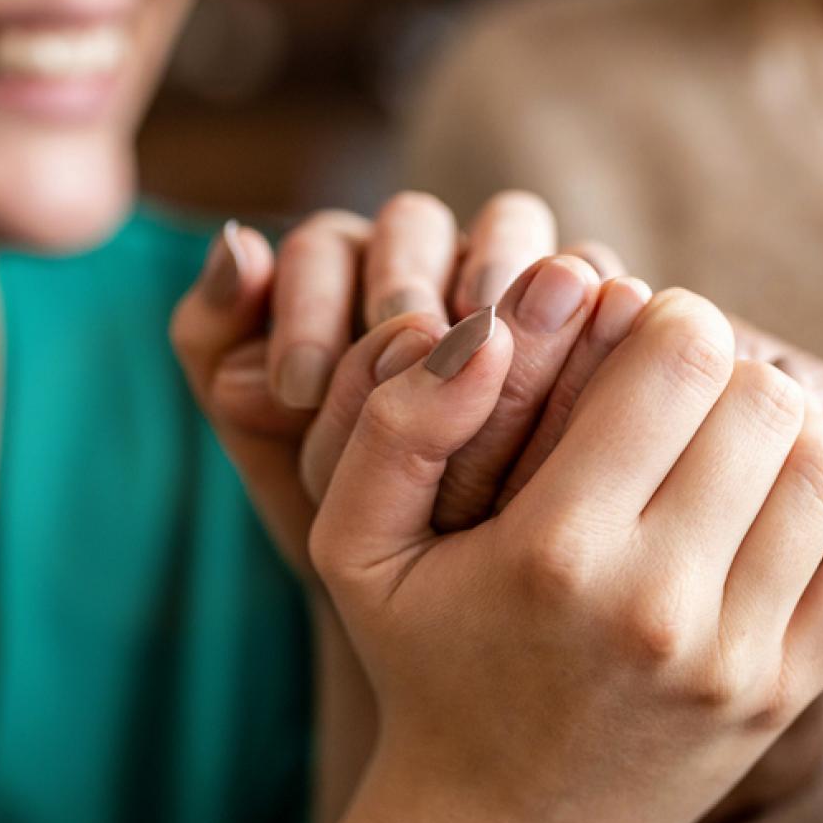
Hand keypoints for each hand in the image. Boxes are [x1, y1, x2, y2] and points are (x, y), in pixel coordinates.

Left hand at [171, 191, 624, 574]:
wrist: (449, 597)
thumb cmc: (345, 513)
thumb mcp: (272, 448)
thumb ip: (224, 351)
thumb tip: (237, 249)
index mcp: (346, 272)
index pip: (323, 249)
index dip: (308, 307)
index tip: (296, 387)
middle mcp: (434, 259)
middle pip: (419, 225)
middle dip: (401, 287)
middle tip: (396, 351)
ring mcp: (521, 279)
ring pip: (514, 234)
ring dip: (498, 283)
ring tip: (486, 355)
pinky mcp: (598, 310)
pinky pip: (597, 287)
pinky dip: (583, 321)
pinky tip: (572, 381)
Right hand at [298, 292, 822, 822]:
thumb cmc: (424, 664)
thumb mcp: (356, 546)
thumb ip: (399, 422)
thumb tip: (490, 326)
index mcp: (554, 551)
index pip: (677, 358)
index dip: (666, 315)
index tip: (633, 337)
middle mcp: (656, 605)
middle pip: (763, 399)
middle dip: (724, 368)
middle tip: (678, 391)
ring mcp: (735, 659)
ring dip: (788, 425)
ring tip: (728, 440)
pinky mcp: (786, 695)